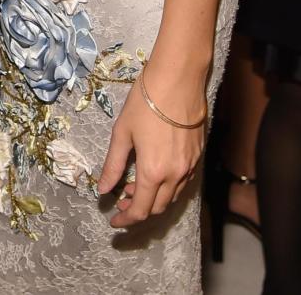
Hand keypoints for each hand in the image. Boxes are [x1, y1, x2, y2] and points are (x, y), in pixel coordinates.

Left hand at [97, 73, 204, 227]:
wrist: (178, 79)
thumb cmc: (145, 101)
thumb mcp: (122, 132)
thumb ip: (113, 164)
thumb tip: (102, 189)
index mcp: (152, 171)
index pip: (140, 210)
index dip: (125, 220)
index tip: (113, 221)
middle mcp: (174, 175)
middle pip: (157, 208)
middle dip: (138, 211)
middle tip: (121, 202)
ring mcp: (189, 167)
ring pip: (172, 197)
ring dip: (153, 199)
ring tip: (134, 187)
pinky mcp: (198, 156)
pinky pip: (183, 183)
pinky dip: (168, 188)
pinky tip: (155, 174)